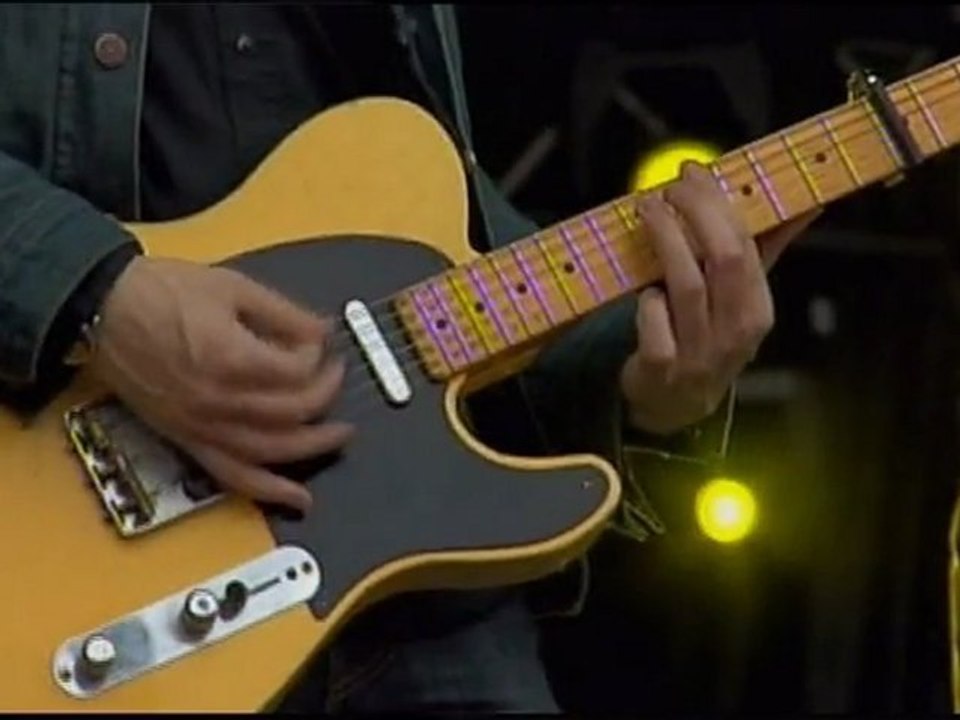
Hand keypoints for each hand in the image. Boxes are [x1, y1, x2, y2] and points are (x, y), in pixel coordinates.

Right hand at [90, 256, 352, 511]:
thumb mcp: (232, 287)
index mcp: (233, 358)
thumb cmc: (161, 292)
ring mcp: (201, 426)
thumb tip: (323, 330)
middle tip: (336, 376)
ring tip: (339, 436)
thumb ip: (284, 313)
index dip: (318, 355)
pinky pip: (233, 476)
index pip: (298, 371)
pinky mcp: (186, 439)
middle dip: (325, 394)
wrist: (101, 310)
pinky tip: (298, 498)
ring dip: (312, 447)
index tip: (318, 342)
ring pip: (272, 451)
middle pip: (293, 412)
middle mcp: (220, 401)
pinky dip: (268, 490)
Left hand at [619, 161, 819, 434]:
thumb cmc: (709, 337)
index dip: (718, 204)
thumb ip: (765, 251)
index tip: (693, 172)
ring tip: (647, 210)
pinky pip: (654, 324)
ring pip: (687, 286)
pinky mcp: (662, 369)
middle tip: (667, 186)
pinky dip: (646, 302)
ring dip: (666, 241)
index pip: (747, 247)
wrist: (675, 404)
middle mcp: (735, 331)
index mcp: (758, 309)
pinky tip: (642, 288)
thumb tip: (807, 203)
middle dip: (695, 213)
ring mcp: (699, 352)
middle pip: (723, 259)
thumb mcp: (740, 298)